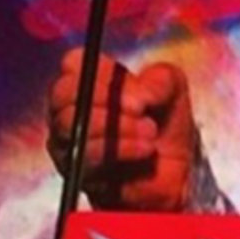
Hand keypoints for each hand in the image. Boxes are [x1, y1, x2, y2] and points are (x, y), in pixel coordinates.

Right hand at [47, 48, 197, 210]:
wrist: (175, 175)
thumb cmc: (167, 128)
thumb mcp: (173, 92)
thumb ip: (160, 79)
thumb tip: (134, 96)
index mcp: (88, 81)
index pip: (74, 62)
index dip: (102, 72)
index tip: (133, 87)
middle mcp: (67, 107)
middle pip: (64, 91)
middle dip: (107, 99)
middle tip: (141, 110)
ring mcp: (65, 139)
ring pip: (72, 122)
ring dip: (119, 126)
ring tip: (150, 132)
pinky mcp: (74, 169)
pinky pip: (87, 153)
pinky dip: (122, 148)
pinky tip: (146, 149)